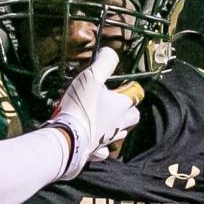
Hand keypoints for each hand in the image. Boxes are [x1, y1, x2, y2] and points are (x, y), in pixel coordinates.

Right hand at [45, 48, 140, 178]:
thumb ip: (104, 62)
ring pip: (120, 134)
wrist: (67, 138)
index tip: (120, 86)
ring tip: (103, 120)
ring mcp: (107, 140)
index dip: (130, 90)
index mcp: (121, 106)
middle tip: (114, 104)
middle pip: (133, 117)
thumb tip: (110, 51)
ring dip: (115, 127)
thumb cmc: (80, 106)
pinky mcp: (94, 152)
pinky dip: (101, 147)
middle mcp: (118, 124)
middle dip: (128, 111)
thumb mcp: (91, 77)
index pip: (136, 96)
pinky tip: (94, 142)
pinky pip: (102, 151)